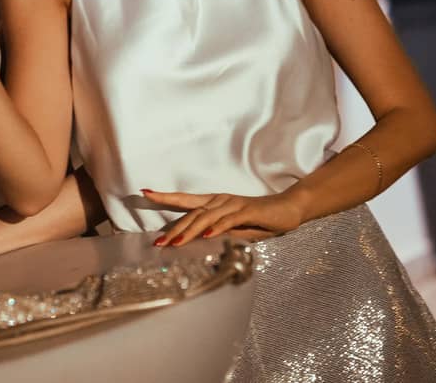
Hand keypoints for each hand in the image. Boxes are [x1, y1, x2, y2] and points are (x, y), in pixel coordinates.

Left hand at [142, 189, 304, 245]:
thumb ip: (219, 233)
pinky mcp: (247, 211)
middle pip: (191, 213)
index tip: (145, 192)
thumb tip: (201, 242)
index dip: (165, 196)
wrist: (290, 208)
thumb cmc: (262, 219)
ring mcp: (233, 204)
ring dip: (190, 231)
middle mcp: (220, 201)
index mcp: (215, 203)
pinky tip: (207, 235)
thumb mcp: (237, 229)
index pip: (185, 200)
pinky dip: (217, 228)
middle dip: (173, 229)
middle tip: (157, 242)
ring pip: (206, 217)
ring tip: (176, 243)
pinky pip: (229, 220)